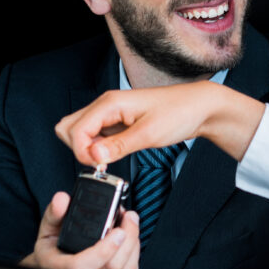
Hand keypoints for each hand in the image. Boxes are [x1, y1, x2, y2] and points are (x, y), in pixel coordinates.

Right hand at [20, 192, 140, 268]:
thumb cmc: (52, 253)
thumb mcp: (47, 232)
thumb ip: (54, 214)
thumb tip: (62, 199)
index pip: (81, 268)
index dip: (104, 251)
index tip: (118, 231)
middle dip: (129, 239)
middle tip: (130, 218)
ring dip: (134, 248)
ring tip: (132, 227)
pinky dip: (135, 262)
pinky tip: (132, 246)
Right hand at [55, 81, 264, 165]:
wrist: (200, 107)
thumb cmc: (179, 113)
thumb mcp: (149, 134)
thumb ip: (118, 146)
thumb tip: (93, 157)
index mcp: (110, 103)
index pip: (74, 130)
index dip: (81, 152)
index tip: (98, 165)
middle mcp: (106, 105)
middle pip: (68, 128)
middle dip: (77, 148)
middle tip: (101, 161)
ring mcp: (111, 113)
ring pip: (80, 132)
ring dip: (87, 148)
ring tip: (111, 157)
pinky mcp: (118, 121)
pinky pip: (96, 135)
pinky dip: (99, 147)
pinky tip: (116, 153)